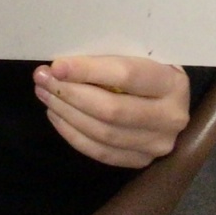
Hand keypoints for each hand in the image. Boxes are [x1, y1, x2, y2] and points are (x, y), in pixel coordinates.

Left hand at [34, 56, 189, 168]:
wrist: (172, 99)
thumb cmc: (150, 67)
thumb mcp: (139, 54)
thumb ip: (110, 58)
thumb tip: (62, 65)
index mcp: (172, 82)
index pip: (126, 76)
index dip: (88, 71)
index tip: (57, 66)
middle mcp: (171, 117)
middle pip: (111, 110)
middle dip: (70, 94)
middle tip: (43, 79)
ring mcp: (157, 144)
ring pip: (103, 134)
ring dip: (67, 113)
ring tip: (45, 94)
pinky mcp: (142, 161)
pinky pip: (100, 152)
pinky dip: (73, 134)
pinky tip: (56, 115)